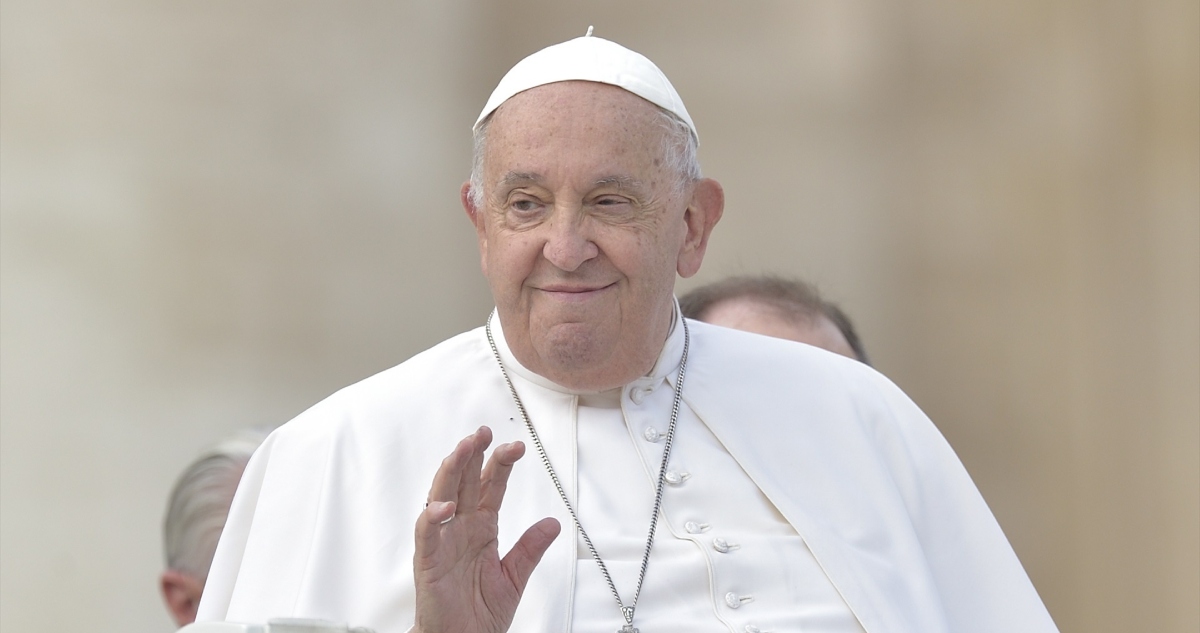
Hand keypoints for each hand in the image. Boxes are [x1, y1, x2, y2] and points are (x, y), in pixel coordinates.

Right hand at [413, 426, 560, 632]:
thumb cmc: (480, 612)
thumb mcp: (515, 576)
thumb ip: (530, 548)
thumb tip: (554, 523)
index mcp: (481, 528)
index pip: (489, 486)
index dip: (499, 464)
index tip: (516, 446)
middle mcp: (460, 529)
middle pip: (464, 482)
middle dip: (472, 454)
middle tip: (484, 432)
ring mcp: (443, 542)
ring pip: (442, 497)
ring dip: (451, 472)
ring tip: (463, 448)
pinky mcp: (428, 562)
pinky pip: (428, 535)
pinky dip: (433, 518)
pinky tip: (446, 505)